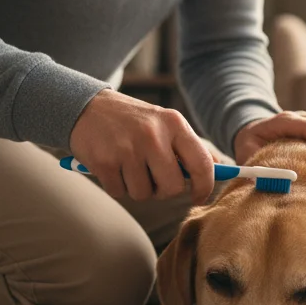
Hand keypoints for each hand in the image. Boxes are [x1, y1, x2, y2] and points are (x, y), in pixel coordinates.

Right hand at [69, 89, 215, 204]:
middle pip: (172, 188)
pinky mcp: (105, 162)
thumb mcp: (164, 123)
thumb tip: (218, 169)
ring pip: (144, 194)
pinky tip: (113, 165)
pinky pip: (120, 192)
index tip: (199, 197)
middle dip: (163, 190)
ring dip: (137, 187)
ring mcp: (127, 149)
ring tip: (129, 165)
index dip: (204, 187)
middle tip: (153, 177)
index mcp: (174, 123)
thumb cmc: (133, 121)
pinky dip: (117, 185)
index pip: (202, 164)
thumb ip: (188, 147)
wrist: (87, 107)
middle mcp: (153, 135)